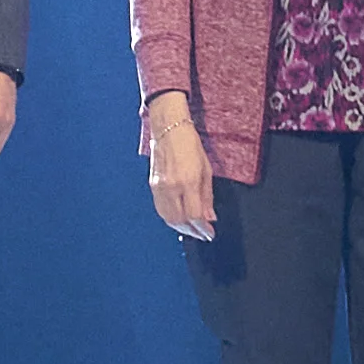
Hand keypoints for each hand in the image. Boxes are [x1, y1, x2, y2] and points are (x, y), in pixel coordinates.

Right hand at [138, 106, 217, 246]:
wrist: (169, 129)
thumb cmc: (190, 145)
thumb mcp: (206, 170)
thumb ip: (207, 196)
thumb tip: (210, 217)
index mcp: (187, 182)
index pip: (195, 215)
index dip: (203, 229)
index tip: (210, 233)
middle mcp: (171, 187)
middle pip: (180, 221)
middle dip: (193, 231)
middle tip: (203, 234)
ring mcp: (159, 187)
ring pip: (168, 218)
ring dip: (181, 228)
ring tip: (192, 230)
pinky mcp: (152, 185)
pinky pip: (161, 210)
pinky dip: (170, 219)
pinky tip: (179, 220)